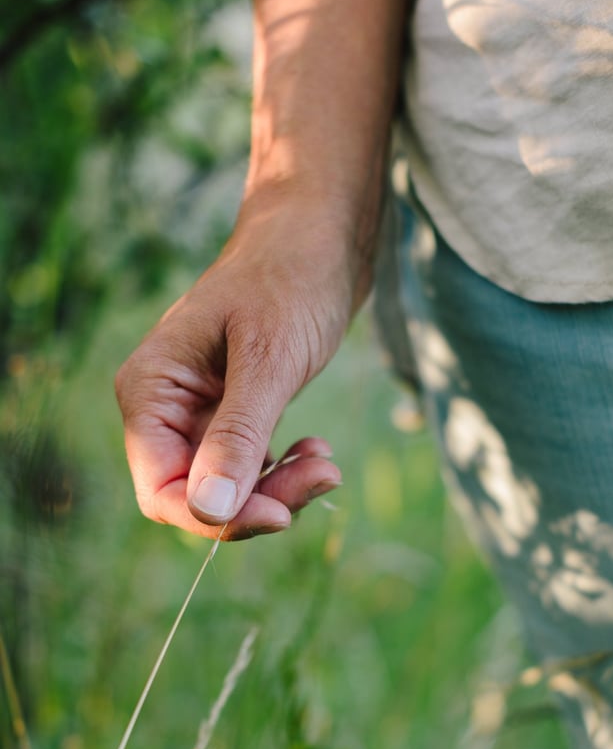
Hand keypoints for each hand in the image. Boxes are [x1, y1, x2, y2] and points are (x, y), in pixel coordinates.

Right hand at [115, 201, 354, 539]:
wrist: (320, 231)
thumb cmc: (289, 277)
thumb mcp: (267, 360)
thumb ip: (237, 436)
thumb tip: (209, 510)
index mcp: (151, 390)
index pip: (161, 490)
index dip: (214, 517)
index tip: (280, 514)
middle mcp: (165, 407)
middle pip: (198, 495)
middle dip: (260, 501)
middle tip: (324, 476)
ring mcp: (199, 411)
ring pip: (228, 487)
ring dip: (279, 488)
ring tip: (326, 462)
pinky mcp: (235, 410)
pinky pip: (250, 466)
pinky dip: (284, 469)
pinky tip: (317, 449)